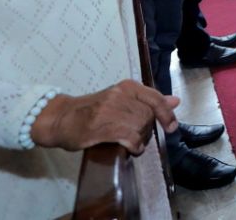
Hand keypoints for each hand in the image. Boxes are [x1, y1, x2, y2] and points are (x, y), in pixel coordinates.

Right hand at [31, 79, 179, 154]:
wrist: (60, 118)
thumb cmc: (92, 110)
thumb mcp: (121, 99)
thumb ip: (148, 100)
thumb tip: (175, 101)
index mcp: (127, 86)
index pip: (156, 98)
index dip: (166, 114)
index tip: (172, 127)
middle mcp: (121, 94)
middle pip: (148, 115)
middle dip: (146, 129)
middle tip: (136, 136)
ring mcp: (111, 110)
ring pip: (140, 127)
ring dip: (139, 139)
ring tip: (130, 142)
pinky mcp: (103, 127)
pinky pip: (130, 137)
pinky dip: (134, 146)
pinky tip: (130, 148)